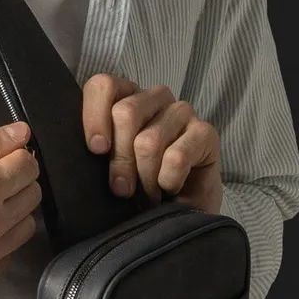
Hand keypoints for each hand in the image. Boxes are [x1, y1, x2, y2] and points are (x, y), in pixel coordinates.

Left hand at [81, 73, 222, 213]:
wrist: (181, 212)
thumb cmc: (139, 187)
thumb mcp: (108, 167)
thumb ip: (98, 150)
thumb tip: (93, 147)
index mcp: (125, 98)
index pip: (103, 86)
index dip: (95, 118)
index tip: (96, 151)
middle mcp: (154, 98)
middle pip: (125, 113)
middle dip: (120, 160)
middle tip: (122, 188)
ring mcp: (182, 112)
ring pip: (148, 141)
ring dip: (144, 178)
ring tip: (148, 193)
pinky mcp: (205, 132)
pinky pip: (176, 157)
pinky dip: (167, 181)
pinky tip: (170, 187)